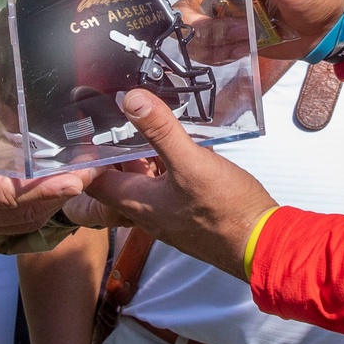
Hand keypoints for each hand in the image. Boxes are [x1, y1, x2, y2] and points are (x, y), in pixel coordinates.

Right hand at [0, 79, 88, 250]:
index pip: (3, 195)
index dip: (41, 189)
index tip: (72, 178)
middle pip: (23, 213)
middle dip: (60, 196)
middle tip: (94, 173)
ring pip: (20, 222)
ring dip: (52, 205)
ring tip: (82, 181)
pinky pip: (9, 225)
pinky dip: (34, 211)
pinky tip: (50, 193)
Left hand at [69, 88, 278, 276]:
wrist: (260, 244)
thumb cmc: (224, 209)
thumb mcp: (190, 162)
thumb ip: (160, 131)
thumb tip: (130, 99)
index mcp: (136, 201)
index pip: (92, 181)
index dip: (83, 158)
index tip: (82, 129)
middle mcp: (147, 211)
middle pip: (117, 179)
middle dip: (114, 150)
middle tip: (114, 117)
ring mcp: (169, 213)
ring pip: (145, 181)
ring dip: (143, 156)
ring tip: (145, 123)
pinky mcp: (189, 211)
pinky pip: (168, 185)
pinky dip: (167, 165)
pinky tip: (181, 145)